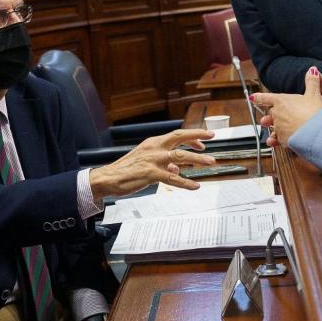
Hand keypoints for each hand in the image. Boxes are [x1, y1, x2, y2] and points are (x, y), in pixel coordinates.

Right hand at [88, 129, 215, 197]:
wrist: (108, 178)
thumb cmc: (126, 170)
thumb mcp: (146, 161)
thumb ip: (163, 162)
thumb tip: (177, 167)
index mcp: (153, 143)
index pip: (176, 134)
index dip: (192, 135)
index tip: (204, 140)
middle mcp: (154, 148)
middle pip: (179, 137)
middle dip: (197, 136)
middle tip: (212, 138)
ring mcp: (152, 160)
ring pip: (180, 156)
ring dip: (197, 158)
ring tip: (210, 162)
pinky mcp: (150, 173)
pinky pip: (172, 177)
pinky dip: (185, 182)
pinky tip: (195, 186)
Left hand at [252, 69, 321, 146]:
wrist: (315, 132)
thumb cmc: (313, 113)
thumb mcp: (314, 94)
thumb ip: (311, 82)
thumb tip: (312, 70)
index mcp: (282, 101)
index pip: (266, 98)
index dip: (259, 97)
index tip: (252, 98)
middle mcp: (277, 115)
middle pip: (270, 114)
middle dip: (270, 117)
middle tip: (268, 119)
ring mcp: (279, 128)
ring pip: (272, 128)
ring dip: (272, 130)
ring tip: (272, 133)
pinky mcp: (283, 140)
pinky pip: (277, 140)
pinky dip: (276, 141)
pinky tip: (278, 142)